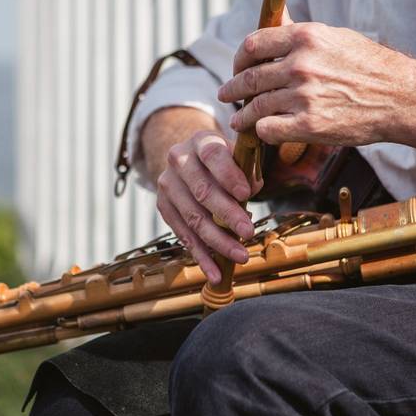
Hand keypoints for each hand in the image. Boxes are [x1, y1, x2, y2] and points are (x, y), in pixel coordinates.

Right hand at [155, 130, 261, 284]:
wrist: (190, 159)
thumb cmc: (224, 160)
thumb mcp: (237, 155)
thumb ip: (247, 170)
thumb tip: (251, 191)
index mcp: (201, 142)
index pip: (213, 156)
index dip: (228, 175)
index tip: (246, 194)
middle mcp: (179, 160)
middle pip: (202, 191)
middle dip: (227, 215)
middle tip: (249, 232)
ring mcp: (167, 185)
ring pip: (193, 218)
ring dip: (218, 241)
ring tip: (240, 256)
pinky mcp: (164, 208)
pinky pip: (184, 236)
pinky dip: (201, 257)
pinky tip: (215, 273)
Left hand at [218, 23, 412, 146]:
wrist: (400, 97)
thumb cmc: (369, 65)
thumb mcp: (334, 37)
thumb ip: (299, 32)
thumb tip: (277, 16)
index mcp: (305, 37)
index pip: (253, 44)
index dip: (240, 58)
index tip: (238, 67)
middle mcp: (300, 64)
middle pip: (250, 77)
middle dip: (233, 87)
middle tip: (226, 94)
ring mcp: (303, 96)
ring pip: (256, 106)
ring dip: (243, 114)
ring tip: (238, 119)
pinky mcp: (309, 125)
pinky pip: (268, 129)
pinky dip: (261, 131)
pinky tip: (261, 132)